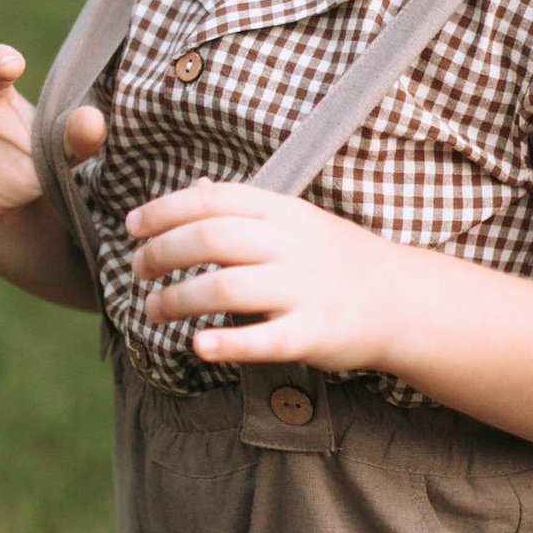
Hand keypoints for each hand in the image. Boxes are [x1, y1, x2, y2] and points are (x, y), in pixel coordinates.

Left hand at [125, 179, 414, 372]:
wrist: (401, 299)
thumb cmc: (335, 258)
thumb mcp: (294, 220)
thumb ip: (243, 207)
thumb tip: (193, 186)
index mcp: (282, 211)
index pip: (212, 200)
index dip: (164, 210)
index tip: (132, 227)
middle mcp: (290, 245)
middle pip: (211, 238)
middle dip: (162, 253)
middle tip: (138, 271)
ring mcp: (303, 288)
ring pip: (226, 287)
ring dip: (179, 299)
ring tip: (153, 309)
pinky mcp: (315, 332)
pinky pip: (265, 338)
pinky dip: (227, 343)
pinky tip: (197, 346)